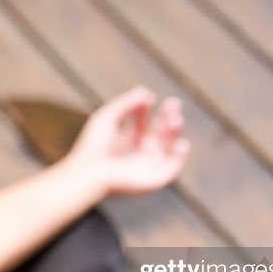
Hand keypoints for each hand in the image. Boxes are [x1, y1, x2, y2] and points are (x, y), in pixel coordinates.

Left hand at [63, 86, 190, 196]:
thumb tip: (146, 92)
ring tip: (176, 118)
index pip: (142, 122)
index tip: (149, 98)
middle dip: (168, 117)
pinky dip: (181, 157)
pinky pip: (173, 168)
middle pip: (159, 132)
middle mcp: (137, 154)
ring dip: (175, 132)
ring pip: (169, 147)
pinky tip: (182, 143)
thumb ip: (126, 104)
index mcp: (125, 141)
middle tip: (174, 103)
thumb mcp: (107, 118)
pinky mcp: (153, 179)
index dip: (146, 108)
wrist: (90, 174)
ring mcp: (147, 166)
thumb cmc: (92, 148)